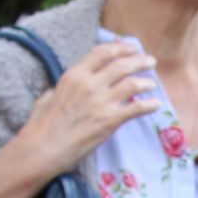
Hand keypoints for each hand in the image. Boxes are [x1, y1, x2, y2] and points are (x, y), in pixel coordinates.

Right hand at [17, 41, 160, 177]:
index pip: (102, 53)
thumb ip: (58, 89)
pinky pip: (136, 108)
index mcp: (74, 75)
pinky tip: (156, 104)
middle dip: (139, 60)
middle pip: (121, 65)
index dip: (120, 48)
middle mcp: (89, 84)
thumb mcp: (46, 98)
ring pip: (132, 83)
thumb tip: (58, 89)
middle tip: (150, 61)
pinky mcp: (110, 120)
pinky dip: (149, 105)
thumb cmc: (41, 126)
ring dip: (146, 82)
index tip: (131, 48)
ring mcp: (101, 101)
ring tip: (153, 84)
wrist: (44, 148)